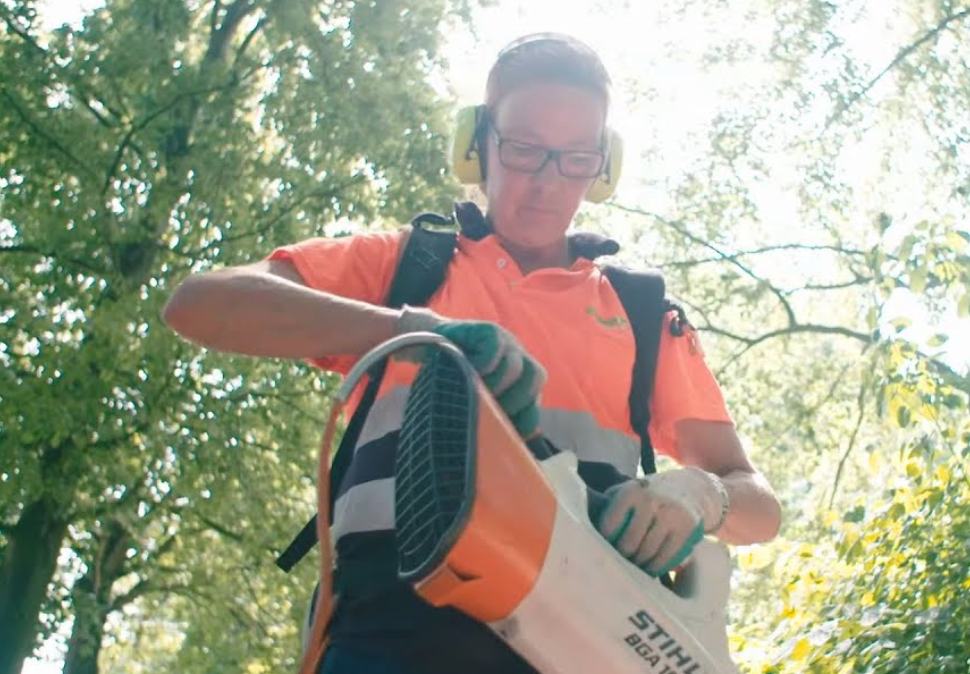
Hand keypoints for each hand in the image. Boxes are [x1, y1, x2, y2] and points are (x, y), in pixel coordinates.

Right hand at [395, 306, 546, 436]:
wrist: (426, 344)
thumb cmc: (450, 379)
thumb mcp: (474, 401)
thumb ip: (494, 417)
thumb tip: (512, 443)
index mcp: (520, 378)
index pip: (534, 400)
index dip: (523, 418)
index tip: (506, 433)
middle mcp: (518, 357)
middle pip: (535, 377)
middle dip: (514, 401)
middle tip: (489, 411)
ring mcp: (506, 341)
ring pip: (515, 366)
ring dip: (495, 385)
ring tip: (474, 392)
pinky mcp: (489, 330)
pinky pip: (495, 349)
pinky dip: (484, 364)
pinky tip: (468, 370)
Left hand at [597, 467, 724, 575]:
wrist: (687, 489)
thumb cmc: (644, 498)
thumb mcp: (623, 493)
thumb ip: (604, 507)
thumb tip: (580, 530)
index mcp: (630, 492)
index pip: (609, 525)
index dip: (603, 542)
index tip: (600, 549)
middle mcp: (650, 501)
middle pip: (629, 543)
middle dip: (621, 558)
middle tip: (616, 565)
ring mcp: (670, 515)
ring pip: (648, 553)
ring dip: (638, 567)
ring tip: (631, 570)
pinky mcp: (686, 528)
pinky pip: (667, 558)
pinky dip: (656, 568)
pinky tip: (649, 570)